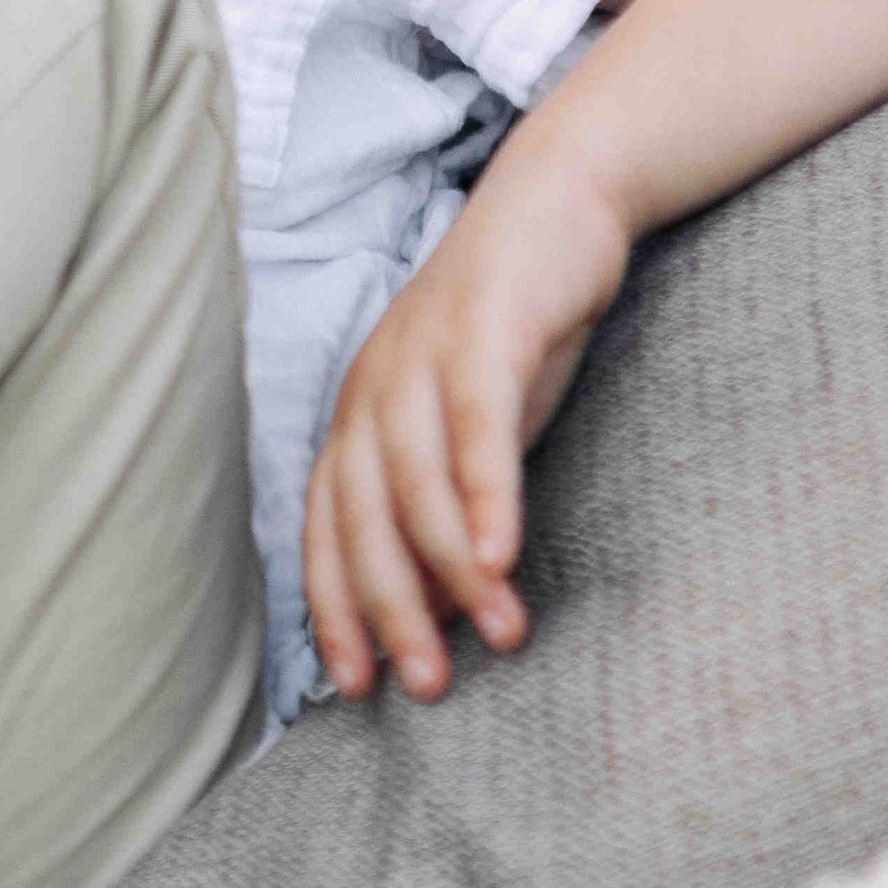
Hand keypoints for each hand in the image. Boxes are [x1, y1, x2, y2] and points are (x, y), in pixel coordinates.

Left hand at [302, 152, 630, 703]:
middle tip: (426, 685)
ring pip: (415, 480)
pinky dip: (485, 494)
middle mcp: (373, 386)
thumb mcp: (473, 427)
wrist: (560, 202)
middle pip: (361, 515)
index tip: (357, 686)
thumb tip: (451, 610)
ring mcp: (421, 354)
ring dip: (453, 566)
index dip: (334, 607)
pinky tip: (504, 554)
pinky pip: (476, 425)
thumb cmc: (516, 331)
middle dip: (388, 608)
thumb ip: (451, 506)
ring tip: (500, 633)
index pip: (327, 526)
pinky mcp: (484, 330)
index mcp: (360, 414)